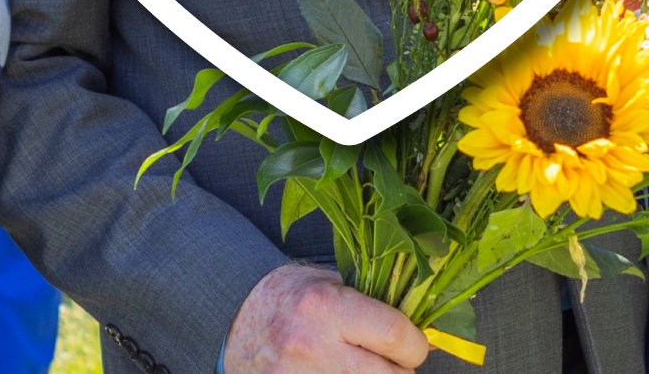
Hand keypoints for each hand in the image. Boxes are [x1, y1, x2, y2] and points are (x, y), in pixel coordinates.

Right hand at [224, 262, 430, 373]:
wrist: (232, 320)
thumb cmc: (285, 297)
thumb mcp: (325, 284)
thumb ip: (367, 305)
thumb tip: (416, 327)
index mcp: (325, 307)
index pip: (394, 334)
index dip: (416, 344)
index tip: (414, 345)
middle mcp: (313, 347)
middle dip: (400, 372)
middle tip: (393, 362)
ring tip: (362, 367)